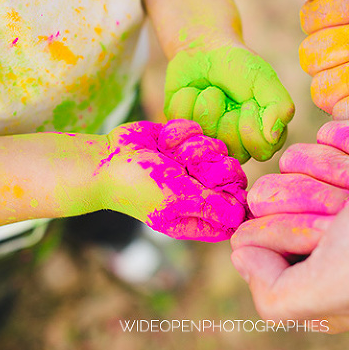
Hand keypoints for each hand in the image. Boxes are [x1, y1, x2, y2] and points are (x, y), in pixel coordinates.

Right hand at [99, 119, 247, 241]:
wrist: (107, 159)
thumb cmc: (137, 187)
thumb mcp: (177, 199)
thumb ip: (211, 206)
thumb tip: (241, 218)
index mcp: (195, 216)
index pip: (233, 215)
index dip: (237, 200)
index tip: (224, 188)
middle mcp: (197, 192)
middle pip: (233, 177)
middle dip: (215, 166)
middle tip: (192, 167)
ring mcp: (191, 165)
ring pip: (218, 149)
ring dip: (195, 148)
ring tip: (172, 155)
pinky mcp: (183, 141)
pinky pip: (200, 131)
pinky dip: (181, 134)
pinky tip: (163, 142)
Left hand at [165, 43, 294, 162]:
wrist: (203, 48)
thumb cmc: (238, 66)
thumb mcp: (264, 79)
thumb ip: (279, 107)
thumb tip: (273, 137)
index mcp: (261, 135)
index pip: (261, 151)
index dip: (252, 126)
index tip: (248, 103)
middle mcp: (234, 144)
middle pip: (231, 148)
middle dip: (226, 115)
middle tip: (227, 96)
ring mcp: (206, 139)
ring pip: (204, 136)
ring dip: (206, 103)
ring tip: (210, 90)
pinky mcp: (182, 130)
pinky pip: (179, 124)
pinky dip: (186, 99)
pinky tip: (192, 91)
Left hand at [231, 120, 348, 332]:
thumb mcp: (334, 289)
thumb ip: (274, 294)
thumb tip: (242, 255)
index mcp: (313, 275)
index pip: (253, 240)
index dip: (284, 228)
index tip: (332, 231)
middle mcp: (322, 236)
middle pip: (271, 193)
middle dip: (315, 194)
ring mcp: (339, 191)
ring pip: (296, 158)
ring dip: (341, 168)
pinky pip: (326, 133)